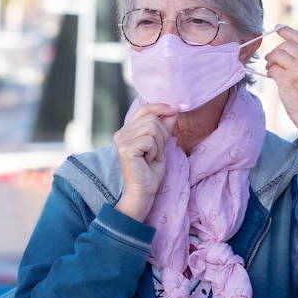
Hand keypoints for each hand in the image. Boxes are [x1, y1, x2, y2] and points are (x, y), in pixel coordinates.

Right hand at [113, 103, 178, 221]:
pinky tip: (148, 160)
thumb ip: (165, 126)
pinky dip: (155, 151)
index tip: (176, 108)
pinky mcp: (125, 148)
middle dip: (162, 136)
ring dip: (159, 144)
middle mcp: (121, 132)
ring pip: (152, 128)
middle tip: (157, 152)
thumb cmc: (151, 170)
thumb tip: (174, 108)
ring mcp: (121, 140)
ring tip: (152, 156)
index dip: (160, 106)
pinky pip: (150, 140)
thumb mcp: (161, 144)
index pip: (144, 108)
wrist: (144, 191)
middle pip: (152, 119)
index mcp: (127, 130)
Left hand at [265, 25, 297, 145]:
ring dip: (271, 61)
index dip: (288, 31)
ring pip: (278, 54)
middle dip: (276, 51)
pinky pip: (273, 69)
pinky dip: (270, 72)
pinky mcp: (288, 80)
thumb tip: (284, 52)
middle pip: (286, 45)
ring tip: (271, 70)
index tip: (278, 28)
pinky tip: (273, 78)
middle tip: (271, 60)